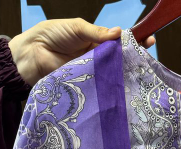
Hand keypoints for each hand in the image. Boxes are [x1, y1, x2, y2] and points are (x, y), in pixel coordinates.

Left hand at [9, 18, 154, 85]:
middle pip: (120, 59)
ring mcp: (92, 72)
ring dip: (124, 74)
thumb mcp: (77, 28)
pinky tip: (121, 88)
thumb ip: (97, 32)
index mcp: (96, 40)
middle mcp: (97, 57)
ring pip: (112, 73)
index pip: (120, 40)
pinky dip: (109, 87)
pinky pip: (100, 86)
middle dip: (134, 59)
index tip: (149, 39)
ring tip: (140, 75)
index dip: (134, 40)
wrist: (31, 54)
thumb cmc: (52, 35)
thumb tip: (119, 32)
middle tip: (148, 61)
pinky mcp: (85, 85)